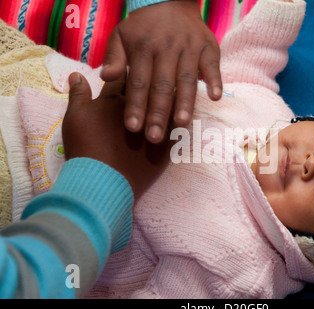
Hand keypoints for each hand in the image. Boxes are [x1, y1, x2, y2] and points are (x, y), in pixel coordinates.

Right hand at [63, 72, 170, 197]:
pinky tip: (182, 115)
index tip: (131, 63)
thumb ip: (78, 94)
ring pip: (168, 103)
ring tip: (174, 89)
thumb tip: (77, 74)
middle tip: (157, 71)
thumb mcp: (74, 117)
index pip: (123, 74)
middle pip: (148, 85)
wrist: (100, 182)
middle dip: (152, 77)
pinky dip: (180, 119)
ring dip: (171, 96)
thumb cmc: (85, 148)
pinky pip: (178, 126)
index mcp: (114, 98)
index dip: (126, 67)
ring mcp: (154, 125)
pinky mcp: (167, 143)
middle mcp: (138, 107)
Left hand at [100, 0, 222, 143]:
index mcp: (143, 47)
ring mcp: (189, 47)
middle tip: (155, 137)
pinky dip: (215, 80)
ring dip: (185, 102)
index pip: (138, 82)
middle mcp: (167, 48)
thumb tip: (105, 77)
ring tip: (181, 124)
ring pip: (187, 79)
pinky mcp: (208, 46)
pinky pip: (213, 65)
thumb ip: (113, 57)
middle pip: (162, 86)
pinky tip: (214, 97)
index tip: (133, 128)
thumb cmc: (142, 25)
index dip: (135, 106)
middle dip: (158, 113)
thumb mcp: (120, 34)